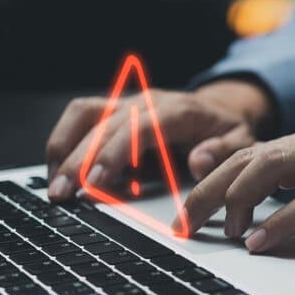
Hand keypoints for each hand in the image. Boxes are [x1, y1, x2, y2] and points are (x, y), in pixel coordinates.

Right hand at [46, 80, 272, 200]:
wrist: (220, 109)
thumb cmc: (228, 130)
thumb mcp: (241, 142)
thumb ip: (223, 152)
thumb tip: (199, 161)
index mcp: (178, 110)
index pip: (141, 127)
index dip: (116, 152)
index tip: (97, 181)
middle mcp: (148, 101)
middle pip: (106, 125)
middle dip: (79, 159)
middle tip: (62, 194)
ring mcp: (129, 103)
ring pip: (85, 114)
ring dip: (63, 146)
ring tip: (54, 183)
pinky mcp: (115, 110)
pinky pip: (82, 117)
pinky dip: (65, 141)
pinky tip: (59, 171)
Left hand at [176, 120, 294, 252]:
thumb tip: (256, 193)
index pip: (253, 149)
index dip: (215, 174)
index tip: (190, 202)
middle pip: (253, 155)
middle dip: (212, 187)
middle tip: (187, 221)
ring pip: (275, 167)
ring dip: (238, 199)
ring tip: (223, 231)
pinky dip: (282, 220)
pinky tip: (261, 239)